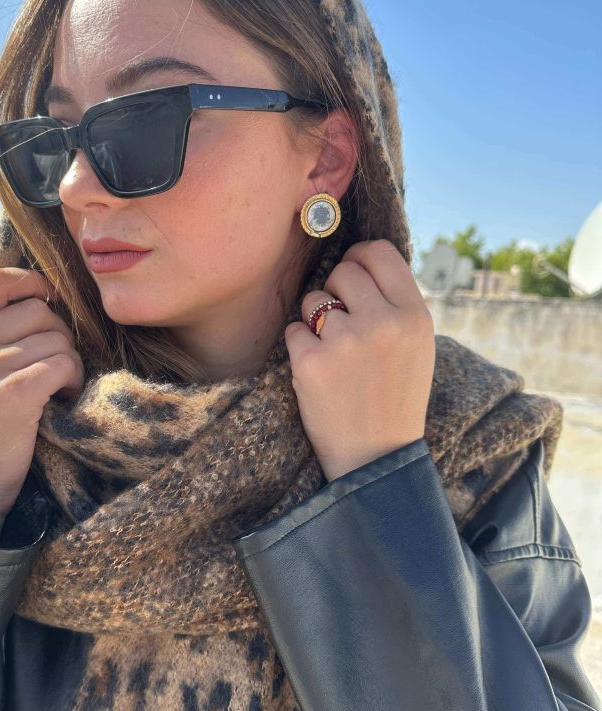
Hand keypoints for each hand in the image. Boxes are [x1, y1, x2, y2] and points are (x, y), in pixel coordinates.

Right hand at [0, 267, 84, 543]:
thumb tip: (38, 297)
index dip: (31, 282)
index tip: (49, 301)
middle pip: (38, 311)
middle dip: (59, 336)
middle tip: (55, 366)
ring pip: (56, 339)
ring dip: (68, 363)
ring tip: (55, 388)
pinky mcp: (12, 394)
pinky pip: (63, 364)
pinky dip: (72, 380)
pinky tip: (61, 399)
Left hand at [285, 239, 435, 481]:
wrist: (376, 457)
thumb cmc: (395, 396)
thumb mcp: (417, 345)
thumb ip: (395, 302)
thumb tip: (359, 259)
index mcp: (415, 316)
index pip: (380, 253)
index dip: (359, 257)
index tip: (352, 272)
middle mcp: (383, 323)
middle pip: (343, 272)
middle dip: (336, 292)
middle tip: (342, 324)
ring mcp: (346, 342)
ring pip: (314, 300)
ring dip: (315, 320)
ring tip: (335, 354)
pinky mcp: (311, 363)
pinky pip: (294, 330)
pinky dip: (300, 347)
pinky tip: (319, 371)